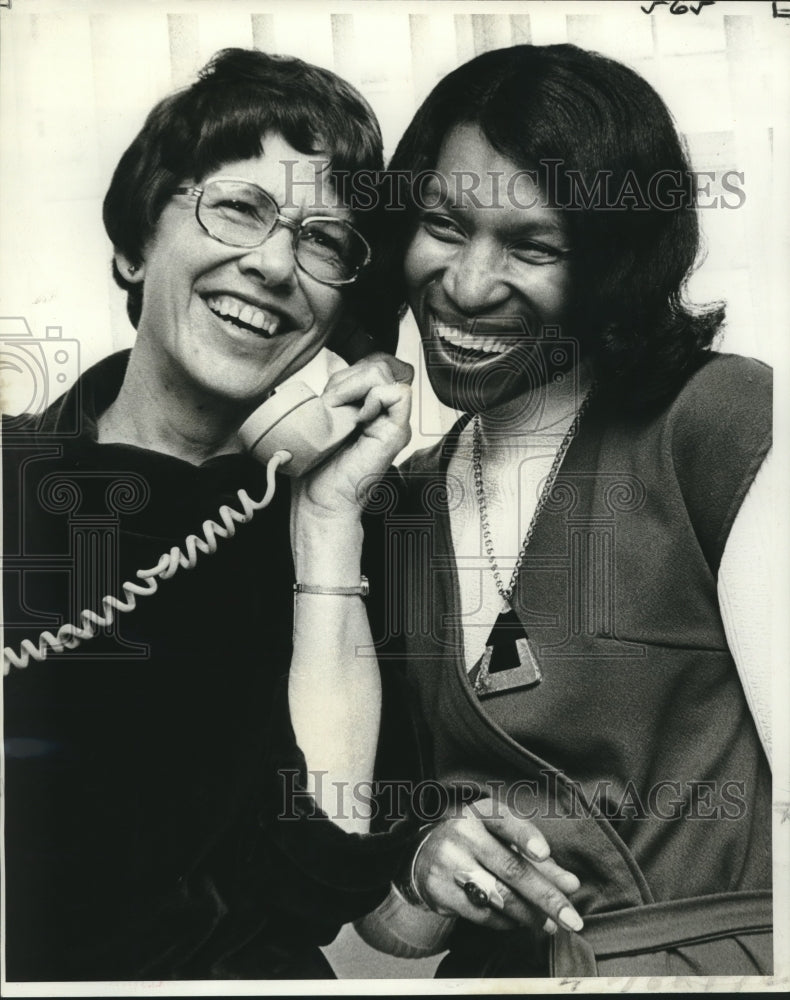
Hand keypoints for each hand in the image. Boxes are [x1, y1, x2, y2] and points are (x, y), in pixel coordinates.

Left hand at [293, 355, 412, 519]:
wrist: (321, 499)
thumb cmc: (319, 465)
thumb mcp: (326, 414)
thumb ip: (341, 390)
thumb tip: (344, 371)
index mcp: (371, 404)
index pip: (373, 362)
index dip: (350, 371)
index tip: (330, 398)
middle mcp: (387, 411)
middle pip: (378, 362)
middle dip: (348, 377)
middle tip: (331, 406)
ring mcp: (395, 421)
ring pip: (385, 372)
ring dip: (354, 387)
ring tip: (341, 414)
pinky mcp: (398, 432)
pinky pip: (398, 393)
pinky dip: (375, 398)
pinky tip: (359, 419)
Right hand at [411, 798, 582, 934]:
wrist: (424, 856)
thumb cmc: (476, 844)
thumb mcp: (501, 839)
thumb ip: (536, 859)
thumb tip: (570, 885)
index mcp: (481, 813)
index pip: (505, 821)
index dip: (525, 837)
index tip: (544, 854)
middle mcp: (462, 833)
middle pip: (511, 868)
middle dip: (546, 896)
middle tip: (572, 918)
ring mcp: (448, 862)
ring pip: (499, 896)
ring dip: (531, 916)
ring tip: (550, 925)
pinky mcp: (440, 890)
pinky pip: (482, 913)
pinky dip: (507, 922)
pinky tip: (519, 923)